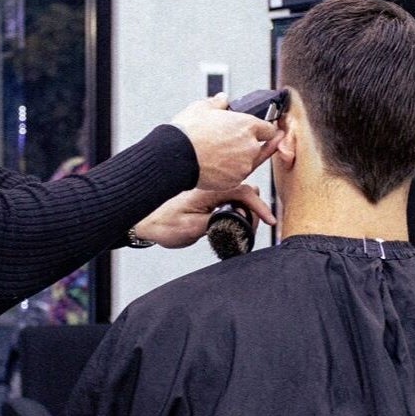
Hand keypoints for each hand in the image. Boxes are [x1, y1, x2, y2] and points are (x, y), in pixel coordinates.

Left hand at [134, 184, 274, 248]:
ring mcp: (209, 192)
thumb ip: (216, 222)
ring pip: (239, 192)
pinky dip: (240, 205)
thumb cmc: (163, 224)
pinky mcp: (206, 198)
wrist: (145, 222)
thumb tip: (237, 220)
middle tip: (260, 224)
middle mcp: (210, 187)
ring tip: (252, 222)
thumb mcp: (192, 228)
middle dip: (256, 205)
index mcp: (209, 190)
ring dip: (249, 205)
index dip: (259, 207)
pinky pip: (229, 196)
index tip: (269, 220)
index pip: (244, 192)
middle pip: (246, 189)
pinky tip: (241, 217)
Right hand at [171, 94, 282, 190]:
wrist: (175, 156)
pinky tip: (215, 165)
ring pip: (248, 163)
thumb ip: (218, 103)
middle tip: (232, 144)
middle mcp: (250, 147)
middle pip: (259, 147)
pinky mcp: (234, 181)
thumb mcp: (202, 108)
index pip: (269, 129)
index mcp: (248, 125)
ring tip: (219, 155)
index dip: (263, 129)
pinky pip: (236, 176)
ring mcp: (243, 166)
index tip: (260, 131)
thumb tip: (222, 99)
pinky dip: (229, 172)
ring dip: (239, 160)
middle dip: (249, 145)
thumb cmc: (188, 132)